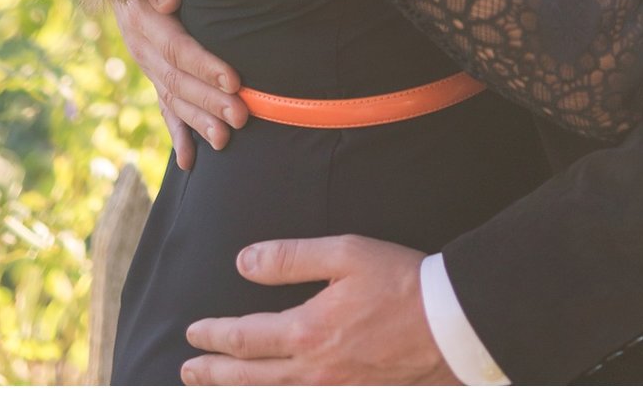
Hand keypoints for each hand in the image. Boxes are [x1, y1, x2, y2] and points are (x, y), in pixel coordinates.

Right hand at [113, 0, 246, 167]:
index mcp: (142, 17)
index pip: (177, 47)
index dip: (205, 66)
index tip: (233, 80)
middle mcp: (141, 46)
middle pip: (177, 80)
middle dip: (210, 101)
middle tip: (242, 117)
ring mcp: (145, 64)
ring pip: (172, 99)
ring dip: (199, 122)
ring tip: (225, 141)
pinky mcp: (152, 74)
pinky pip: (163, 108)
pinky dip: (177, 135)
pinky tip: (190, 162)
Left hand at [181, 236, 457, 384]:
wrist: (456, 326)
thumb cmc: (402, 282)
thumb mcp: (344, 254)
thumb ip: (289, 259)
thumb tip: (243, 263)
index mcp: (308, 331)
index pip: (244, 338)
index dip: (213, 336)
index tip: (192, 334)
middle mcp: (317, 370)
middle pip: (250, 377)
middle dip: (214, 374)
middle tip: (186, 372)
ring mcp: (338, 392)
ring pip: (275, 398)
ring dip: (238, 394)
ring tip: (214, 391)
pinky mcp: (359, 398)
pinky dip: (279, 402)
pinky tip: (272, 398)